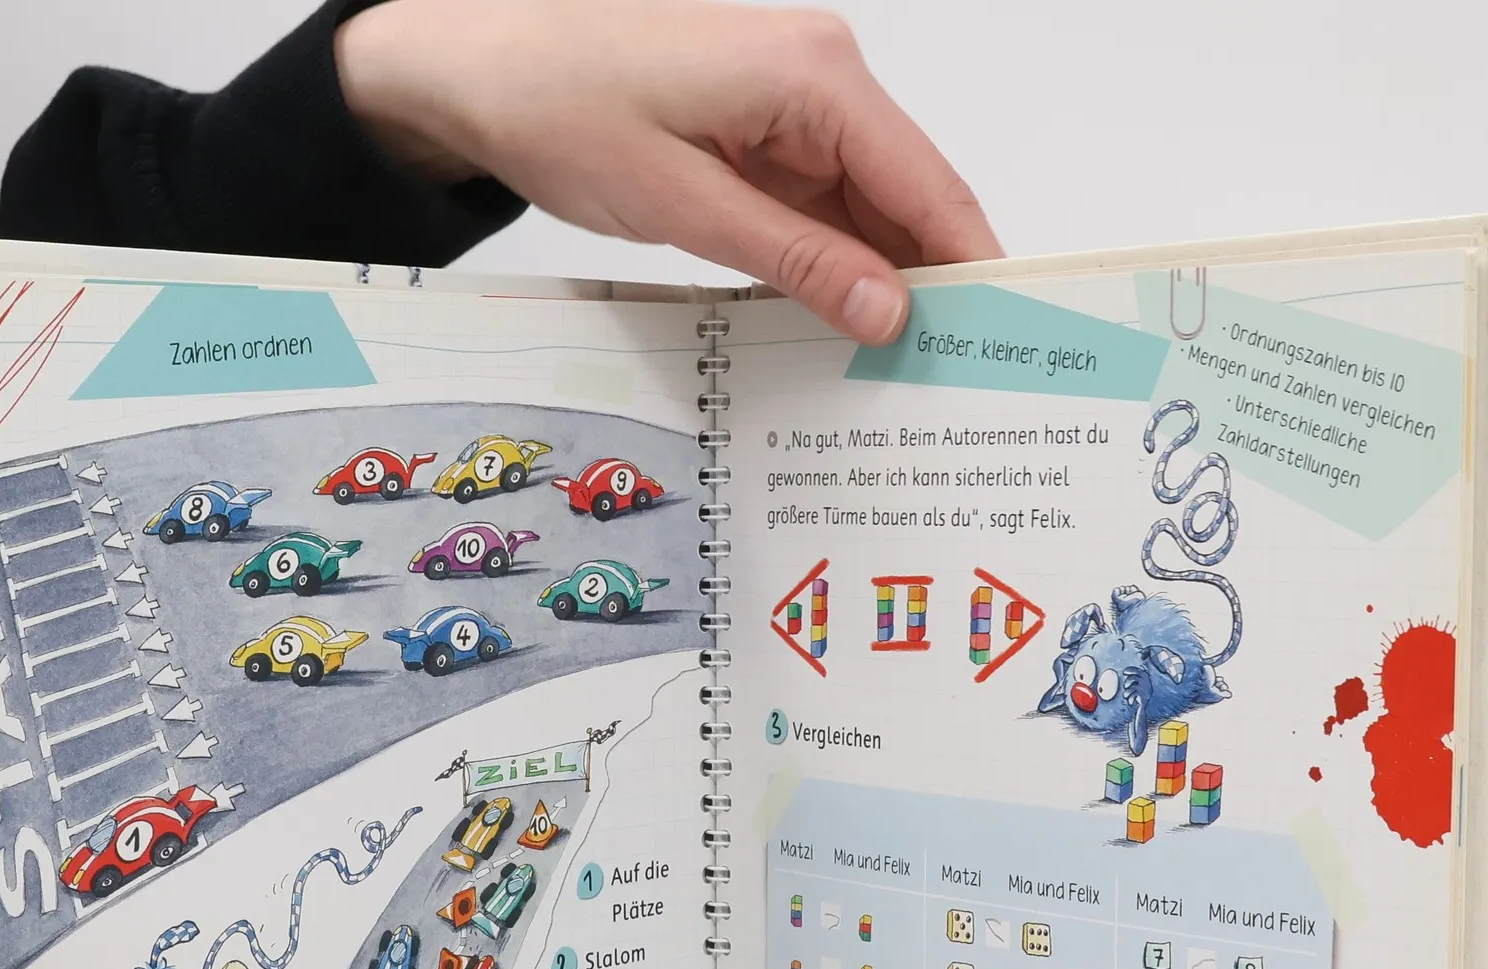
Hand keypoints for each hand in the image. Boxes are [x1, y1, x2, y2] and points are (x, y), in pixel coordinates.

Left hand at [337, 0, 998, 342]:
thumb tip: (887, 312)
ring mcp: (795, 107)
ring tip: (906, 373)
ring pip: (870, 212)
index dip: (974, 266)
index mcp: (816, 76)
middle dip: (934, 287)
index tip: (1006, 340)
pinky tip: (844, 327)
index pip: (929, 184)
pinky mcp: (764, 134)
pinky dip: (836, 266)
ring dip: (882, 285)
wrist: (481, 67)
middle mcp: (822, 80)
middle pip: (910, 200)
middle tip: (955, 383)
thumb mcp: (683, 202)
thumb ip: (796, 258)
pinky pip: (824, 209)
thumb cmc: (562, 105)